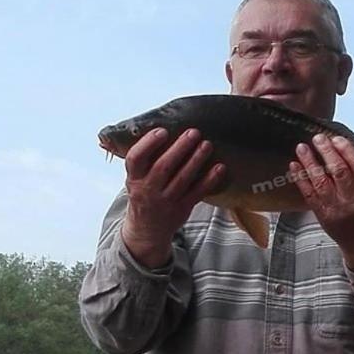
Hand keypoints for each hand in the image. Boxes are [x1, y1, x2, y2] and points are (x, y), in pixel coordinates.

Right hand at [121, 128, 224, 267]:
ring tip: (207, 144)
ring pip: (182, 179)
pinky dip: (209, 180)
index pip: (136, 159)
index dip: (148, 144)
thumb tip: (157, 124)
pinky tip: (219, 167)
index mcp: (134, 178)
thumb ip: (144, 158)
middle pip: (163, 167)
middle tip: (194, 132)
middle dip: (179, 148)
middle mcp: (148, 190)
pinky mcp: (182, 209)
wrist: (146, 229)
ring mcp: (165, 201)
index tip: (162, 131)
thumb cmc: (144, 193)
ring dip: (196, 160)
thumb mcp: (136, 178)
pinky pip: (197, 193)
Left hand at [290, 134, 353, 272]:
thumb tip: (342, 150)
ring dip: (310, 162)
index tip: (337, 139)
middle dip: (327, 152)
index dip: (347, 150)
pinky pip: (309, 195)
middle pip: (339, 171)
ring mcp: (336, 210)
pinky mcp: (323, 216)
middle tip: (318, 138)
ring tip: (302, 147)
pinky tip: (294, 166)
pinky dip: (300, 179)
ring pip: (321, 182)